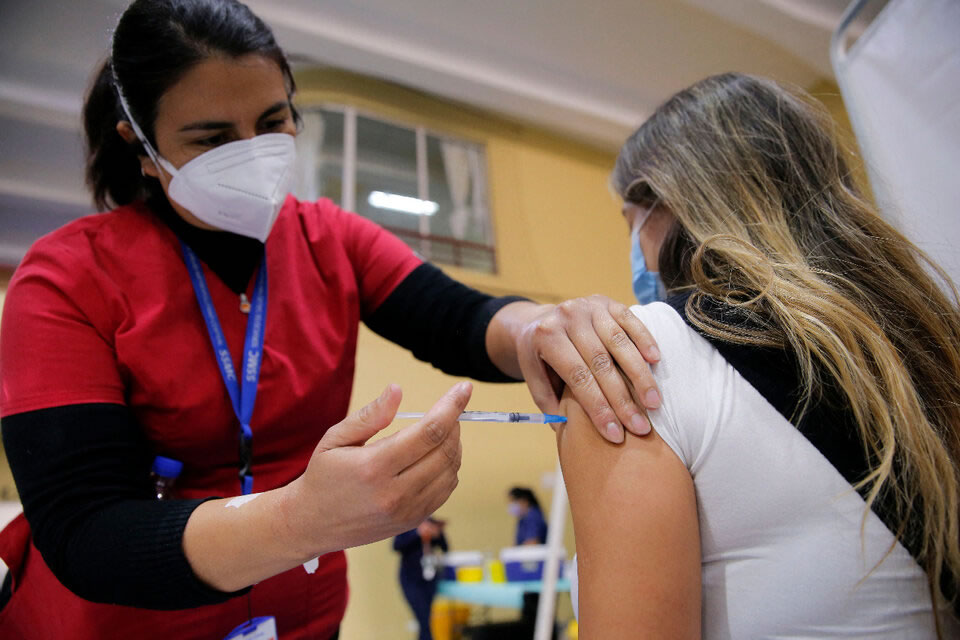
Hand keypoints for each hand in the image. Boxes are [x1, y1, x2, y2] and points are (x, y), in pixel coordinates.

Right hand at [281, 381, 469, 556]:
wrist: (312, 524)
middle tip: (448, 409)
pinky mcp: (413, 520)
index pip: (429, 431)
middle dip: (454, 423)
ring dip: (454, 445)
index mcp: (374, 467)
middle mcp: (395, 492)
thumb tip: (398, 390)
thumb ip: (370, 415)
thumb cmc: (323, 476)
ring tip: (441, 430)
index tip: (464, 388)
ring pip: (450, 470)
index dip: (451, 407)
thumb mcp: (336, 438)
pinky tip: (436, 455)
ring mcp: (407, 510)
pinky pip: (445, 489)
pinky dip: (449, 467)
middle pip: (445, 450)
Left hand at [515, 295, 660, 442]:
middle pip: (600, 363)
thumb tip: (570, 430)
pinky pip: (630, 321)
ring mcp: (589, 306)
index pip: (577, 377)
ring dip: (640, 375)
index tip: (615, 435)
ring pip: (619, 342)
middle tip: (640, 426)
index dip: (598, 407)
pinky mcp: (607, 301)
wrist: (540, 320)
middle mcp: (568, 317)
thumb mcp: (535, 377)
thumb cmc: (541, 358)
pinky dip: (645, 340)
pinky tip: (656, 362)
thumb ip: (549, 402)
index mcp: (546, 336)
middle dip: (622, 399)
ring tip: (653, 403)